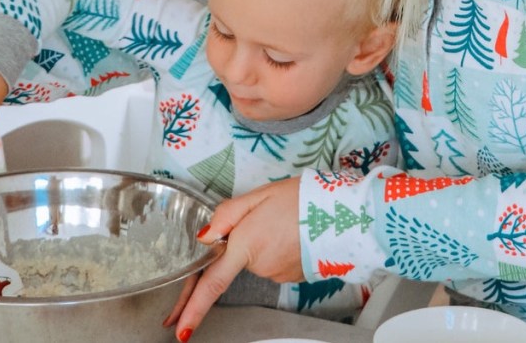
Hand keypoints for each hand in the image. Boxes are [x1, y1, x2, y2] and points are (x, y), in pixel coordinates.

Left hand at [168, 177, 303, 341]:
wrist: (346, 214)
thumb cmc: (303, 200)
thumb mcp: (259, 196)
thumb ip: (227, 214)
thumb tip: (204, 236)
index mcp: (244, 246)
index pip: (211, 284)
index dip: (192, 309)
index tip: (179, 330)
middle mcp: (260, 266)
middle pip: (238, 261)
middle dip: (245, 242)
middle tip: (269, 218)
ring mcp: (278, 275)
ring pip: (259, 260)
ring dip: (265, 244)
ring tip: (285, 221)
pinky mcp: (294, 277)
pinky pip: (276, 263)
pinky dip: (281, 249)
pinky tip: (294, 233)